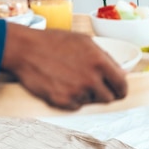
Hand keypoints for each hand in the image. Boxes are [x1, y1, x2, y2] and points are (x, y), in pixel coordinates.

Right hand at [1, 23, 127, 109]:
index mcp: (100, 62)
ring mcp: (77, 92)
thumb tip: (119, 71)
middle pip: (109, 97)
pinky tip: (62, 85)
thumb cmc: (53, 42)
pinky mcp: (63, 102)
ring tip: (71, 79)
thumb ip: (104, 57)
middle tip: (92, 84)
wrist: (26, 50)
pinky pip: (75, 106)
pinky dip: (71, 99)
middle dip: (103, 92)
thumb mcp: (84, 41)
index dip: (121, 88)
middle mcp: (91, 79)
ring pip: (90, 101)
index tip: (118, 90)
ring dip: (85, 94)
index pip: (121, 84)